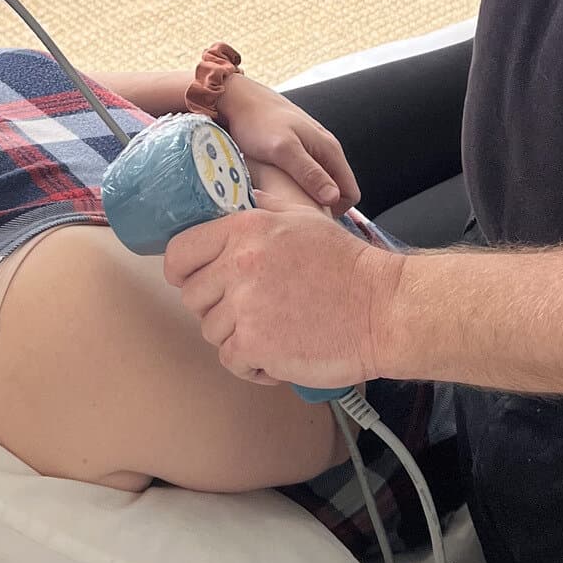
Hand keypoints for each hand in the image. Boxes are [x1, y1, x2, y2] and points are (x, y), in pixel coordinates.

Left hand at [163, 209, 399, 388]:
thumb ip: (261, 208)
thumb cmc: (347, 264)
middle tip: (250, 310)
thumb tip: (235, 197)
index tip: (196, 281)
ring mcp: (244, 307)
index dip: (184, 271)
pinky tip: (278, 353)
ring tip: (273, 330)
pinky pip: (230, 360)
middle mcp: (238, 265)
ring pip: (211, 331)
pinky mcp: (255, 345)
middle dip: (216, 307)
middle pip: (193, 296)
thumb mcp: (302, 217)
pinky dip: (251, 364)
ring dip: (236, 336)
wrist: (382, 308)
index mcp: (244, 229)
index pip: (180, 252)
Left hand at [216, 79, 358, 213]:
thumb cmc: (257, 122)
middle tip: (292, 213)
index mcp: (330, 150)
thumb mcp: (283, 150)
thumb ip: (309, 173)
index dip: (335, 211)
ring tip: (282, 203)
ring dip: (305, 197)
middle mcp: (326, 149)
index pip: (350, 193)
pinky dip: (295, 187)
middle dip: (319, 206)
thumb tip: (333, 198)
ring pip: (320, 184)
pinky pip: (305, 176)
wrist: (237, 99)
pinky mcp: (297, 150)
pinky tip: (276, 190)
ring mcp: (312, 149)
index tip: (308, 218)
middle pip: (336, 191)